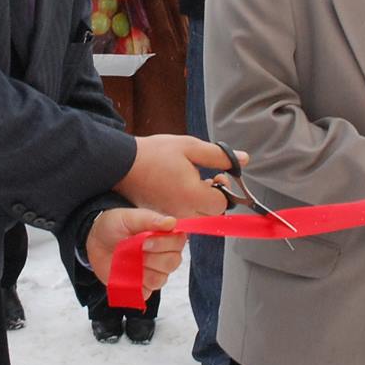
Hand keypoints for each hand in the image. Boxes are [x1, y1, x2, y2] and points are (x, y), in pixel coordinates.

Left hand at [86, 207, 185, 291]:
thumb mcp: (129, 217)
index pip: (179, 242)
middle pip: (172, 262)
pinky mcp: (142, 287)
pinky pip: (145, 292)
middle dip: (152, 257)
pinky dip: (134, 285)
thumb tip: (172, 222)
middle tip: (135, 249)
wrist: (95, 241)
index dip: (165, 243)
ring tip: (128, 260)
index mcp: (165, 236)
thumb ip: (150, 219)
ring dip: (142, 270)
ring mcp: (154, 273)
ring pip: (160, 279)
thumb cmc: (114, 225)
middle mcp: (164, 255)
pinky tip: (125, 274)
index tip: (146, 240)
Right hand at [117, 134, 237, 217]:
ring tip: (191, 181)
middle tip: (207, 177)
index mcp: (192, 196)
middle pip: (211, 214)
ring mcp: (170, 218)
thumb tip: (243, 160)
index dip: (224, 189)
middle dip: (214, 197)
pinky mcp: (161, 218)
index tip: (217, 175)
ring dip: (200, 202)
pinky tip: (178, 189)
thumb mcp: (190, 147)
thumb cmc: (155, 153)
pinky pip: (183, 218)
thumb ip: (219, 156)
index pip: (222, 204)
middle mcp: (182, 213)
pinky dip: (186, 206)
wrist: (121, 163)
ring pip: (197, 218)